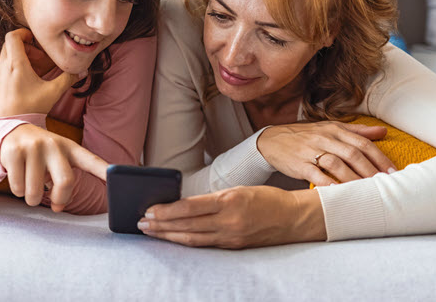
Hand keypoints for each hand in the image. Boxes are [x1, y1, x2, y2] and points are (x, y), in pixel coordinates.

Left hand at [0, 28, 81, 117]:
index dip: (23, 33)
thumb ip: (68, 79)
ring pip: (3, 62)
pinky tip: (18, 89)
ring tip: (29, 76)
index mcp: (16, 64)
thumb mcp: (53, 93)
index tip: (32, 40)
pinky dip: (7, 76)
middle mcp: (1, 68)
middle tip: (36, 59)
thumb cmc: (32, 109)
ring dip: (15, 63)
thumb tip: (82, 71)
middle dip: (23, 48)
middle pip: (9, 47)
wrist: (11, 130)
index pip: (13, 36)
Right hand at [0, 123, 107, 211]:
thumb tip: (59, 207)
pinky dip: (18, 191)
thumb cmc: (41, 153)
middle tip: (55, 204)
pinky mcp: (14, 152)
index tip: (119, 178)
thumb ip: (64, 181)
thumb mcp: (58, 158)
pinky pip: (18, 188)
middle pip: (65, 182)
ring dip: (32, 199)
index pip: (91, 160)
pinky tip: (18, 176)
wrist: (11, 132)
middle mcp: (53, 144)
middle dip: (59, 199)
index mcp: (70, 148)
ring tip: (31, 187)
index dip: (105, 170)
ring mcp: (33, 147)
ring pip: (35, 192)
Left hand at [138, 186, 325, 248]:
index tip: (149, 210)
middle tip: (141, 223)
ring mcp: (232, 236)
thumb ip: (213, 199)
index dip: (166, 211)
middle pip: (187, 225)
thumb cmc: (267, 199)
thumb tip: (183, 204)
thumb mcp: (239, 190)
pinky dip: (186, 242)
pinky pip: (205, 245)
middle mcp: (229, 221)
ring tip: (151, 232)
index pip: (189, 207)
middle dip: (161, 225)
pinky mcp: (234, 247)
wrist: (294, 219)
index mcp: (229, 200)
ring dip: (169, 236)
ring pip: (193, 238)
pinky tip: (174, 239)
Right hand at [257, 122, 394, 185]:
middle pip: (352, 154)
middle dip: (371, 170)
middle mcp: (325, 138)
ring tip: (366, 191)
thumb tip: (382, 132)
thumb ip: (357, 131)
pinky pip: (316, 174)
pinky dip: (328, 183)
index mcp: (335, 130)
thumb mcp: (330, 128)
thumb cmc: (306, 136)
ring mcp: (311, 151)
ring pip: (336, 164)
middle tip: (385, 185)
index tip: (392, 172)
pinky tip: (339, 192)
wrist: (272, 140)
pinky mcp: (299, 164)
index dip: (379, 158)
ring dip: (353, 179)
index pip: (362, 143)